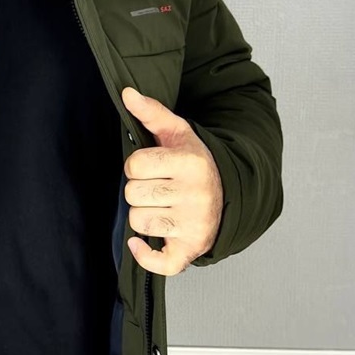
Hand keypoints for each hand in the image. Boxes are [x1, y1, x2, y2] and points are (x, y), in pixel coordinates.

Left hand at [121, 86, 223, 275]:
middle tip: (157, 188)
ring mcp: (194, 224)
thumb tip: (127, 93)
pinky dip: (145, 255)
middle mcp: (196, 195)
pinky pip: (158, 262)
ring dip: (143, 216)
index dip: (137, 167)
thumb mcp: (177, 134)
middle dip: (139, 191)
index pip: (134, 167)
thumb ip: (151, 112)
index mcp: (191, 163)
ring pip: (138, 222)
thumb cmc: (194, 164)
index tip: (152, 168)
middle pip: (133, 195)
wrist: (227, 193)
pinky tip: (141, 243)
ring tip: (161, 207)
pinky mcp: (191, 249)